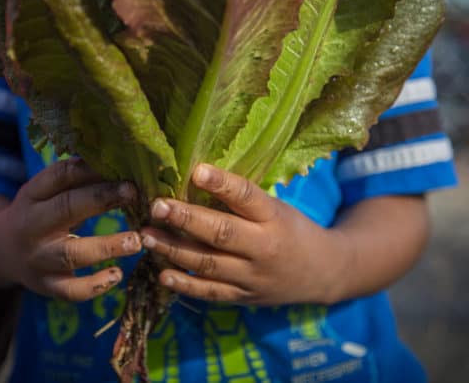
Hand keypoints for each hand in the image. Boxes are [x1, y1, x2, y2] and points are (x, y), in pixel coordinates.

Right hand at [0, 157, 141, 300]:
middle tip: (134, 192)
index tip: (122, 166)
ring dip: (106, 247)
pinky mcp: (45, 285)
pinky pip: (70, 290)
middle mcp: (32, 225)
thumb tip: (122, 161)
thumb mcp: (45, 192)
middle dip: (101, 199)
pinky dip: (94, 286)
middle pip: (66, 208)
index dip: (91, 169)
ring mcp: (37, 257)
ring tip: (136, 241)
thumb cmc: (38, 213)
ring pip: (71, 254)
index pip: (59, 176)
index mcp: (32, 195)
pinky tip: (118, 275)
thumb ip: (75, 180)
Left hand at [139, 164, 349, 305]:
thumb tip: (193, 177)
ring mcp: (253, 276)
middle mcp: (264, 248)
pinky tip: (161, 273)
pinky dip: (184, 284)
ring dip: (173, 250)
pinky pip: (210, 292)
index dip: (221, 184)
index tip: (196, 170)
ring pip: (208, 263)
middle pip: (221, 232)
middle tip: (156, 206)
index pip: (247, 197)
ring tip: (146, 235)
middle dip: (185, 219)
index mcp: (275, 217)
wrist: (322, 273)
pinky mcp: (244, 297)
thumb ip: (243, 199)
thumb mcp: (276, 207)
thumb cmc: (291, 229)